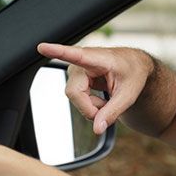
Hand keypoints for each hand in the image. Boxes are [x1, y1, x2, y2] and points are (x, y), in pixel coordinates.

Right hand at [37, 43, 153, 134]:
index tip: (42, 47)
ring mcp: (76, 71)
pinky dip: (90, 105)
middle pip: (74, 93)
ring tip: (107, 100)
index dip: (57, 52)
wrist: (134, 68)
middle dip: (90, 107)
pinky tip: (101, 99)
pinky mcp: (74, 79)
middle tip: (108, 109)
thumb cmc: (132, 74)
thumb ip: (112, 112)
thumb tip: (97, 129)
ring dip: (92, 106)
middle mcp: (81, 63)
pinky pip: (77, 99)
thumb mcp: (129, 95)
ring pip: (75, 98)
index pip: (75, 55)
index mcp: (98, 58)